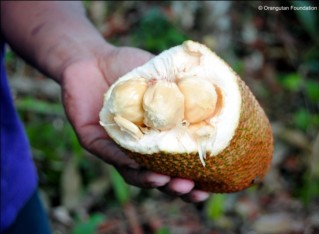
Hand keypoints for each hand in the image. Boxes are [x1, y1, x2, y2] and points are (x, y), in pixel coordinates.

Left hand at [61, 44, 209, 201]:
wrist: (93, 57)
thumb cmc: (129, 67)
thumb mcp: (164, 74)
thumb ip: (186, 86)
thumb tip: (220, 94)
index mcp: (159, 137)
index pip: (179, 164)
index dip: (193, 178)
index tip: (210, 187)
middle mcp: (139, 148)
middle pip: (158, 176)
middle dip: (174, 187)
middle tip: (190, 190)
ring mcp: (117, 147)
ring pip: (133, 173)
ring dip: (149, 179)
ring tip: (165, 180)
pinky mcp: (94, 141)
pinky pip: (109, 153)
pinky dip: (122, 158)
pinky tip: (136, 163)